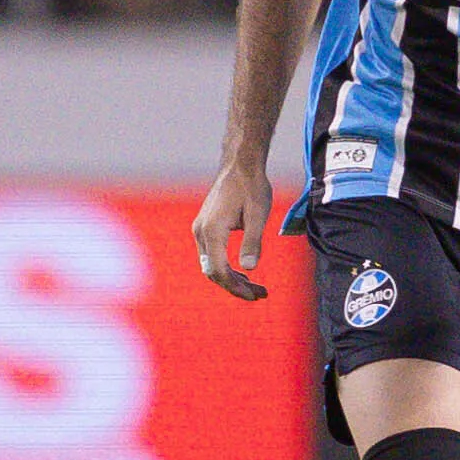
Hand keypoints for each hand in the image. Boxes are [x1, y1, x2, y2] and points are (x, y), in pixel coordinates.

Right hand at [193, 163, 274, 300]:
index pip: (219, 270)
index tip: (255, 295)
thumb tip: (249, 268)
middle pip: (213, 272)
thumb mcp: (257, 215)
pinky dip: (226, 266)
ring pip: (211, 265)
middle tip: (259, 294)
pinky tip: (243, 272)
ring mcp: (201, 229)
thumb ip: (252, 242)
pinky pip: (211, 255)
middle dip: (235, 286)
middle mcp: (201, 232)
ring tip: (255, 287)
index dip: (236, 287)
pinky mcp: (205, 227)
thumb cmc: (251, 186)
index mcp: (212, 231)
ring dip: (231, 278)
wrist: (240, 165)